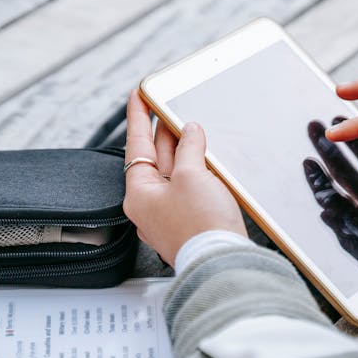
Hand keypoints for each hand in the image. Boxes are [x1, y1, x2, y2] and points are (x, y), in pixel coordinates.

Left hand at [121, 90, 246, 267]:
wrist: (222, 261)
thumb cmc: (201, 224)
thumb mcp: (191, 175)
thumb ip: (188, 148)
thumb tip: (190, 132)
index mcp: (139, 194)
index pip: (135, 145)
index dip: (137, 116)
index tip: (137, 95)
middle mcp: (150, 206)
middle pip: (154, 159)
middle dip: (163, 133)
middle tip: (167, 106)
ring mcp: (169, 216)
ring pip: (172, 174)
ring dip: (182, 150)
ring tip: (189, 127)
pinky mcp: (189, 222)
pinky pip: (187, 188)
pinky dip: (195, 171)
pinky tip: (205, 160)